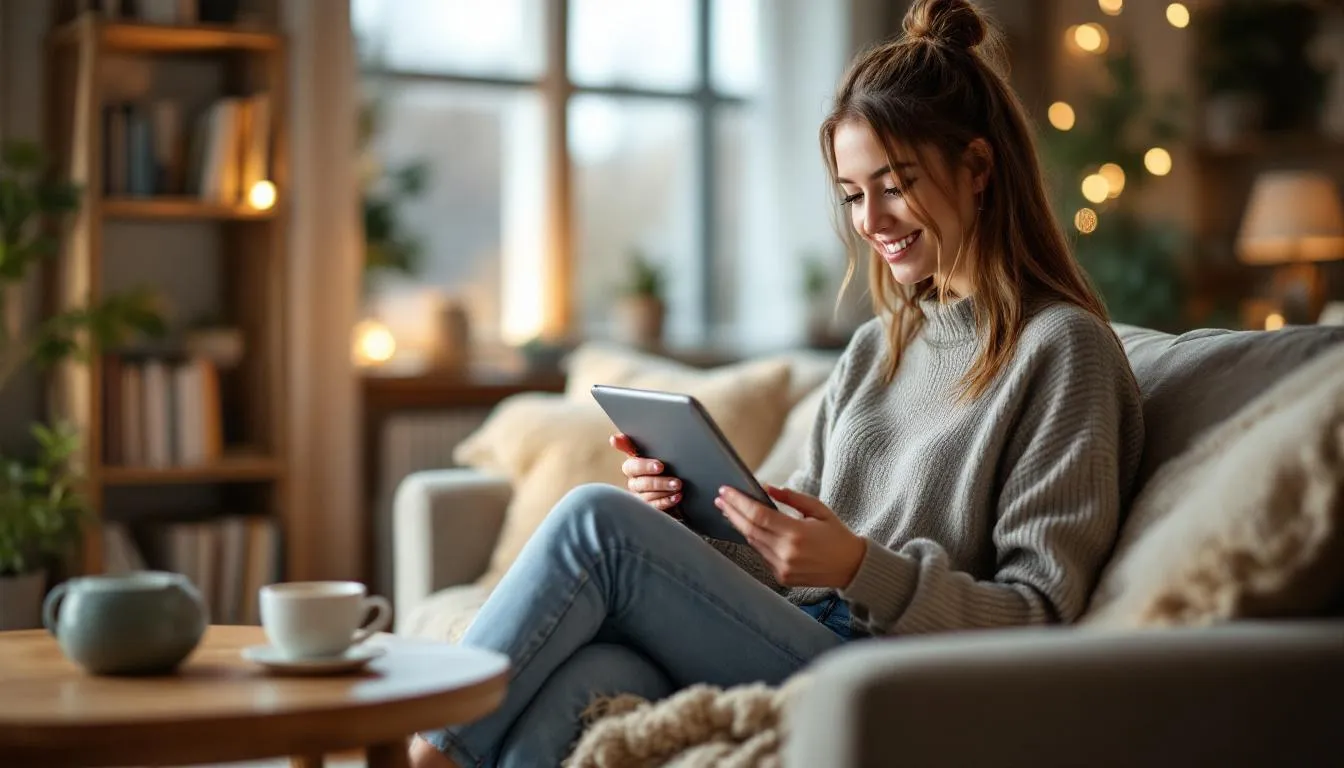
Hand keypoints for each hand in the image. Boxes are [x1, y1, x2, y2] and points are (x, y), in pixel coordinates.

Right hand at [610, 433, 682, 514]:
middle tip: (675, 481)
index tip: (659, 466)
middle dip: (657, 480)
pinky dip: (666, 501)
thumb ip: (635, 446)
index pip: (632, 466)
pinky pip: (654, 507)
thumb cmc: (661, 466)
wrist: (673, 487)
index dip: (644, 466)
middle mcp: (634, 482)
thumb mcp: (655, 453)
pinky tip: (676, 496)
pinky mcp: (648, 509)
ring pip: (647, 496)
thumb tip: (613, 439)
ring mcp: (640, 497)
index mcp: (633, 467)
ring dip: (664, 490)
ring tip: (678, 486)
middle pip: (640, 483)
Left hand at [715, 484, 866, 588]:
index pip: (758, 515)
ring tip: (730, 510)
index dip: (739, 502)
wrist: (852, 567)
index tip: (726, 491)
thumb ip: (791, 498)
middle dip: (732, 512)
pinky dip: (755, 540)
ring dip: (740, 525)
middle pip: (749, 529)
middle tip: (720, 498)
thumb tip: (766, 488)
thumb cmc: (836, 535)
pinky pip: (762, 554)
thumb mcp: (818, 509)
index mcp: (796, 533)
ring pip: (753, 542)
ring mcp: (783, 568)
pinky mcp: (782, 577)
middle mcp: (786, 553)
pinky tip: (750, 528)